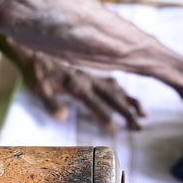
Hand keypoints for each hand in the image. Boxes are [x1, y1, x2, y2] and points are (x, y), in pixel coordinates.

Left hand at [23, 50, 145, 130]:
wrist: (38, 51)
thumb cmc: (38, 74)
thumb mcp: (39, 90)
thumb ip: (50, 104)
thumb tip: (62, 118)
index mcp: (76, 85)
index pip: (94, 103)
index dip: (104, 116)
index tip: (116, 130)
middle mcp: (89, 80)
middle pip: (112, 97)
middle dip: (126, 112)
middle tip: (139, 127)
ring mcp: (93, 77)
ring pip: (117, 90)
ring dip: (131, 103)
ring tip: (145, 116)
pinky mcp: (94, 75)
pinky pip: (114, 83)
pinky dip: (124, 92)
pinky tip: (131, 100)